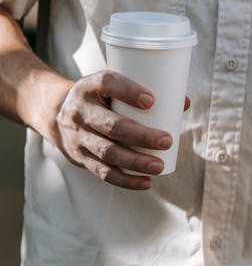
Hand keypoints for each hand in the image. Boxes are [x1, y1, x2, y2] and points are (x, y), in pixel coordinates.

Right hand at [53, 70, 188, 189]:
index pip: (107, 83)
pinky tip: (146, 182)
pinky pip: (103, 172)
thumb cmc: (98, 98)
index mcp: (90, 86)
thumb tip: (183, 103)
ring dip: (136, 162)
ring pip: (108, 152)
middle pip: (112, 125)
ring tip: (159, 166)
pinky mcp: (80, 157)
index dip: (128, 91)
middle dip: (141, 136)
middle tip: (167, 141)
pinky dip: (126, 180)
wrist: (55, 114)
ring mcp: (78, 136)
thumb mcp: (111, 87)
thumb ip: (143, 93)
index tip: (151, 100)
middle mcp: (80, 111)